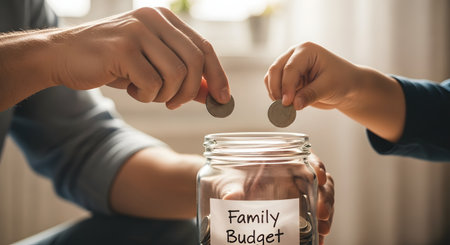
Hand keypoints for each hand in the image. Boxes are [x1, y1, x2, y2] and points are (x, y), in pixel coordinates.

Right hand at [0, 7, 229, 109]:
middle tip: (174, 103)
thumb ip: (182, 76)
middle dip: (190, 91)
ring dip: (164, 94)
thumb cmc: (111, 62)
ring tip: (145, 92)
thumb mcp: (151, 66)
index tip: (224, 99)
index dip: (217, 75)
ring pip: (177, 75)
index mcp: (164, 18)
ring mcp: (138, 31)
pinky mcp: (123, 48)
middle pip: (195, 62)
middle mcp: (154, 19)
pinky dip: (146, 96)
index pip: (204, 47)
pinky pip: (153, 84)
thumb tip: (213, 94)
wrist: (63, 55)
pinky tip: (131, 89)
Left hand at [204, 153, 333, 244]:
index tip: (320, 175)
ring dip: (325, 214)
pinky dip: (316, 228)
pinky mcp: (292, 209)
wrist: (217, 194)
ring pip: (319, 198)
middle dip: (325, 196)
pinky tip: (317, 239)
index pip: (304, 157)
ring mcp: (293, 192)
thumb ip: (230, 188)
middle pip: (317, 180)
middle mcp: (289, 175)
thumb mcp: (225, 181)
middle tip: (322, 214)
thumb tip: (230, 198)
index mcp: (277, 160)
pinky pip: (311, 216)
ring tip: (323, 231)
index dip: (316, 165)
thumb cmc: (224, 179)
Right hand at [264, 41, 404, 141]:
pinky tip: (285, 105)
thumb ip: (310, 94)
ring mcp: (289, 65)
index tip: (287, 103)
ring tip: (284, 107)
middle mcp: (294, 55)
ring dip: (274, 92)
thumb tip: (294, 104)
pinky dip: (276, 95)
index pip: (290, 68)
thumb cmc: (342, 80)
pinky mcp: (287, 77)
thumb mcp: (329, 87)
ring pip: (271, 77)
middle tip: (283, 106)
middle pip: (276, 70)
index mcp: (306, 51)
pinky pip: (274, 85)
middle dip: (277, 89)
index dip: (286, 86)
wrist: (347, 86)